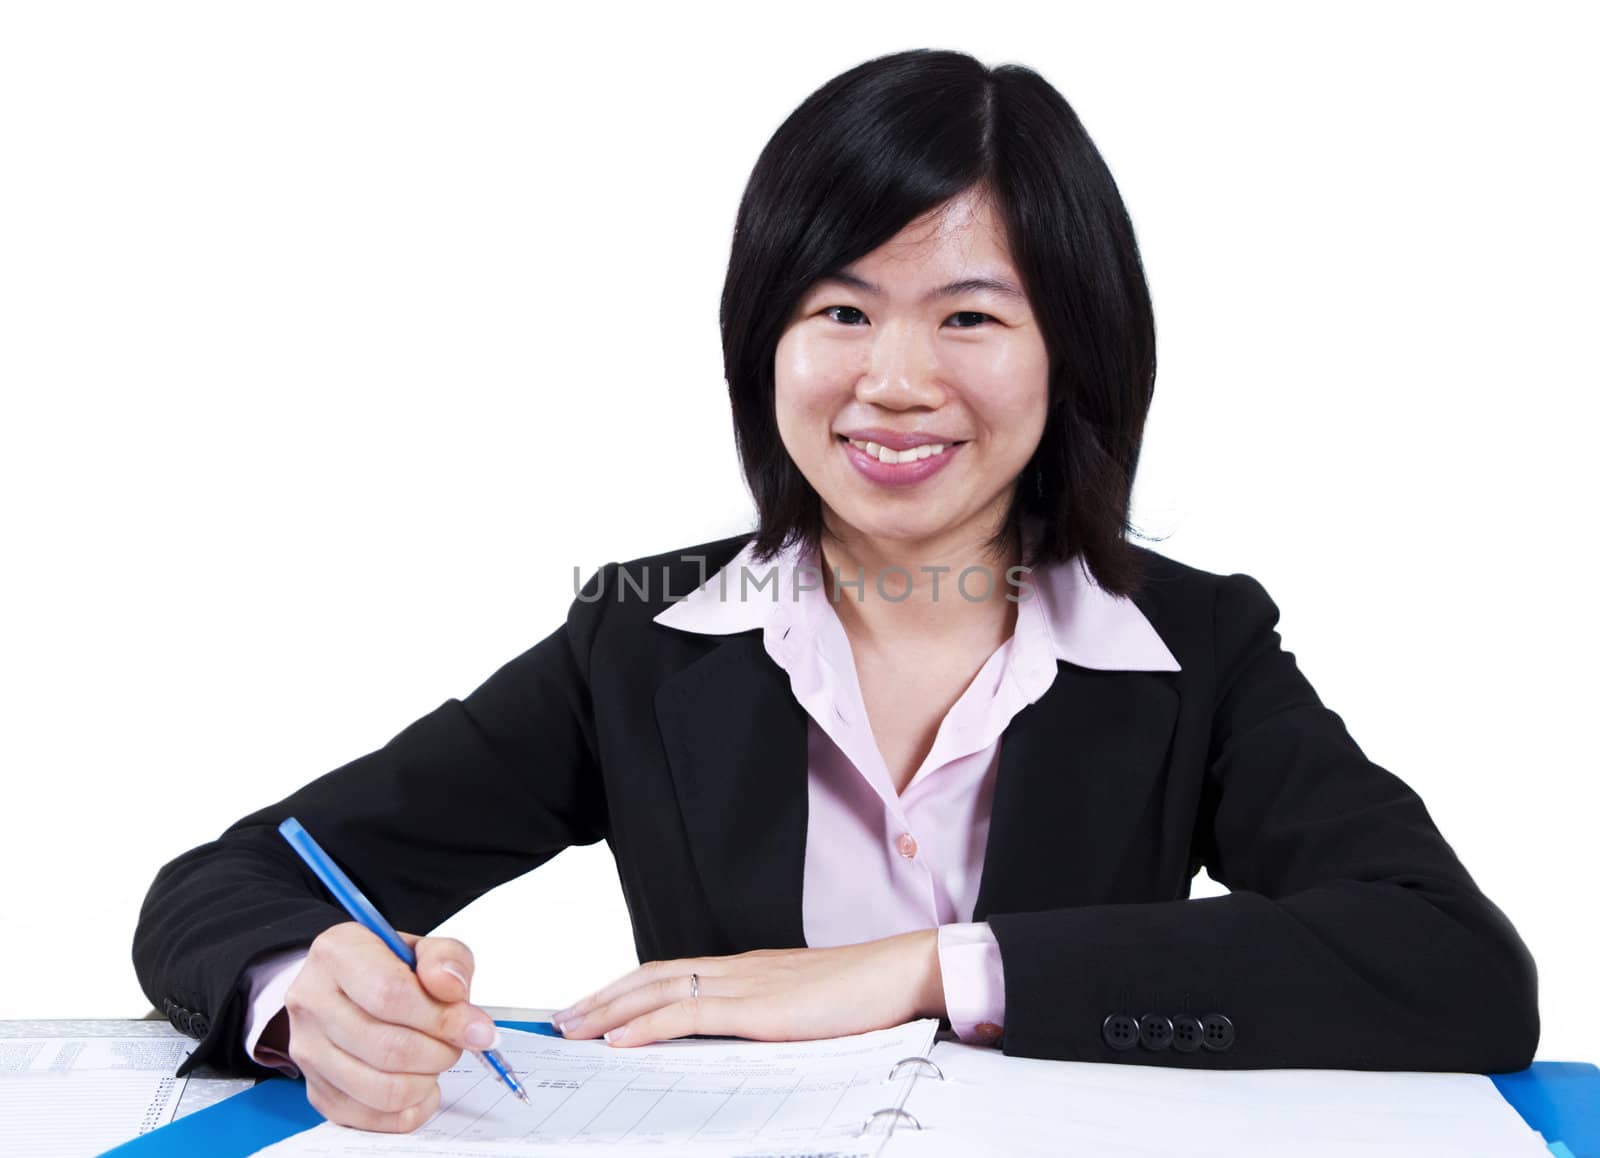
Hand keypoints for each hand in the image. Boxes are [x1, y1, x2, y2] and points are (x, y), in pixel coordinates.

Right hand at [280, 922, 497, 1131]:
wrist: (346, 986)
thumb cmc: (386, 967)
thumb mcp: (422, 948)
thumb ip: (446, 959)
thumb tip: (453, 991)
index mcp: (337, 954)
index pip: (390, 995)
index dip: (442, 1018)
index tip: (477, 1028)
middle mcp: (312, 1002)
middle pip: (388, 1048)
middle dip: (440, 1052)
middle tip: (456, 1043)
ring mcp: (307, 1051)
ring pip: (381, 1090)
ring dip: (426, 1081)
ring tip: (435, 1060)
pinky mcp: (316, 1090)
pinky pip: (372, 1118)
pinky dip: (409, 1108)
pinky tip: (420, 1084)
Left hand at [551, 929, 943, 1047]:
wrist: (900, 972)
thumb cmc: (862, 995)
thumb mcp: (802, 1007)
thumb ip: (767, 1016)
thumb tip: (738, 1038)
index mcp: (746, 970)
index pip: (671, 974)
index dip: (627, 989)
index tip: (592, 1006)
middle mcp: (736, 969)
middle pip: (652, 977)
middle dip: (601, 998)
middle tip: (560, 1018)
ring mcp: (744, 984)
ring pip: (659, 991)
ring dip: (608, 1010)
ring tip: (571, 1028)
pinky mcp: (757, 1007)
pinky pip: (688, 1015)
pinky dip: (647, 1026)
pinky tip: (620, 1039)